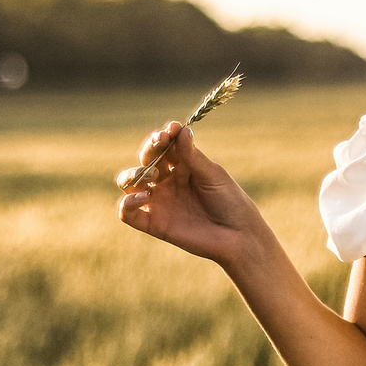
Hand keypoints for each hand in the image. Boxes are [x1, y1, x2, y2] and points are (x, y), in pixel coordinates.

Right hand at [115, 121, 266, 265]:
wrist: (238, 236)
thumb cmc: (231, 202)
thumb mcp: (213, 175)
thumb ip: (193, 157)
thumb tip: (181, 130)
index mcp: (183, 166)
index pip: (164, 146)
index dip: (163, 136)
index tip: (170, 130)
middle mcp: (167, 182)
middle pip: (145, 160)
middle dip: (149, 150)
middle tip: (160, 144)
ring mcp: (159, 202)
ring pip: (129, 183)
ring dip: (134, 174)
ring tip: (153, 175)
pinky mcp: (154, 223)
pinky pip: (128, 213)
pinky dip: (127, 203)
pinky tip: (143, 197)